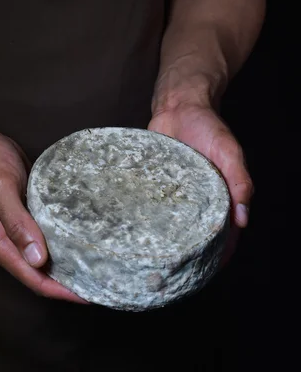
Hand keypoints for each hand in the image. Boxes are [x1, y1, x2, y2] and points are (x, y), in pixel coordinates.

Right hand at [0, 129, 85, 302]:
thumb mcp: (0, 189)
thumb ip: (17, 224)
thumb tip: (37, 259)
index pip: (31, 277)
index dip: (59, 290)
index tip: (87, 295)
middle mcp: (4, 243)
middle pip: (37, 274)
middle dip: (66, 283)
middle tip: (101, 283)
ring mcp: (13, 232)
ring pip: (42, 259)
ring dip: (65, 266)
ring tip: (96, 269)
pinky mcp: (23, 219)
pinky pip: (43, 239)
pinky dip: (61, 245)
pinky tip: (81, 243)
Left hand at [148, 100, 253, 262]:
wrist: (178, 105)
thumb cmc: (207, 126)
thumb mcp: (229, 151)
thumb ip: (239, 181)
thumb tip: (244, 218)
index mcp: (221, 196)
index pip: (224, 234)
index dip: (219, 255)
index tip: (207, 273)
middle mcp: (197, 199)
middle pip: (196, 234)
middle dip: (189, 254)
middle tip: (174, 274)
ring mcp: (175, 194)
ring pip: (171, 224)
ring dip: (165, 240)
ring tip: (152, 261)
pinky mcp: (155, 185)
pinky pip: (151, 205)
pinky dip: (146, 219)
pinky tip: (135, 233)